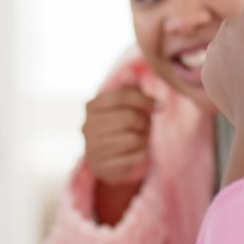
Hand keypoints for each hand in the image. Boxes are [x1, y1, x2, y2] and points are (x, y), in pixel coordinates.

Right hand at [83, 85, 155, 224]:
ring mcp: (92, 149)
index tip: (157, 105)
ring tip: (141, 139)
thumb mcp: (127, 104)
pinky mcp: (102, 169)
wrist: (114, 160)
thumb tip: (131, 74)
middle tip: (146, 126)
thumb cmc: (124, 125)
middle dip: (144, 122)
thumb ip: (130, 89)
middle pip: (128, 118)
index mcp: (91, 106)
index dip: (143, 99)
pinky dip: (144, 155)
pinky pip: (136, 158)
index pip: (119, 96)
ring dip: (144, 139)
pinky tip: (138, 154)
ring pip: (133, 139)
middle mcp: (87, 127)